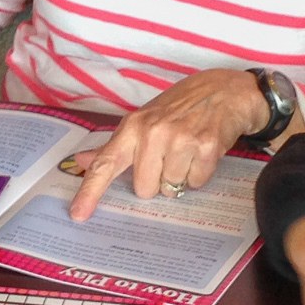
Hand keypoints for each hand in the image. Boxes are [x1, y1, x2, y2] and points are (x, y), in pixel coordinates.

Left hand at [66, 69, 266, 219]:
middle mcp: (153, 132)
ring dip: (180, 177)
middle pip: (144, 189)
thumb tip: (82, 161)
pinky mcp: (206, 147)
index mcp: (133, 126)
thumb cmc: (180, 106)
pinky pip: (196, 183)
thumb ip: (114, 146)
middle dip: (156, 181)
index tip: (78, 214)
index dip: (90, 191)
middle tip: (168, 157)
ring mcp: (181, 139)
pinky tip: (202, 153)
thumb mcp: (144, 119)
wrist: (225, 90)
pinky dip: (200, 174)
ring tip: (188, 152)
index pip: (106, 163)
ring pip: (171, 189)